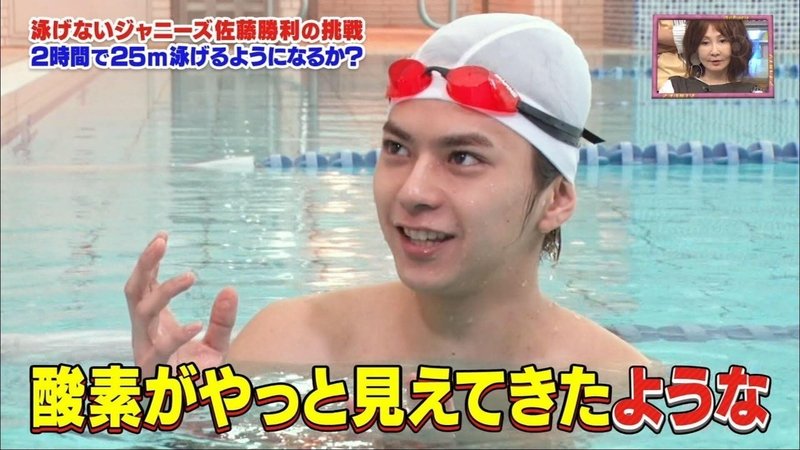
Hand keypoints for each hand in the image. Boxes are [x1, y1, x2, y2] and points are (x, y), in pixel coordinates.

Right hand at [124, 232, 237, 378]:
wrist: (191, 410)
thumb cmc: (198, 376)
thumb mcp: (216, 344)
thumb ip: (223, 319)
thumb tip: (230, 289)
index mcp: (153, 322)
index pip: (144, 284)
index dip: (149, 260)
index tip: (162, 235)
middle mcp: (144, 332)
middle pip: (134, 291)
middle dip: (144, 264)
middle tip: (161, 241)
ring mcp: (145, 349)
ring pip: (144, 312)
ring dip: (164, 291)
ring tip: (191, 275)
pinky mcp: (152, 370)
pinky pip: (160, 350)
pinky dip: (176, 337)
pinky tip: (196, 326)